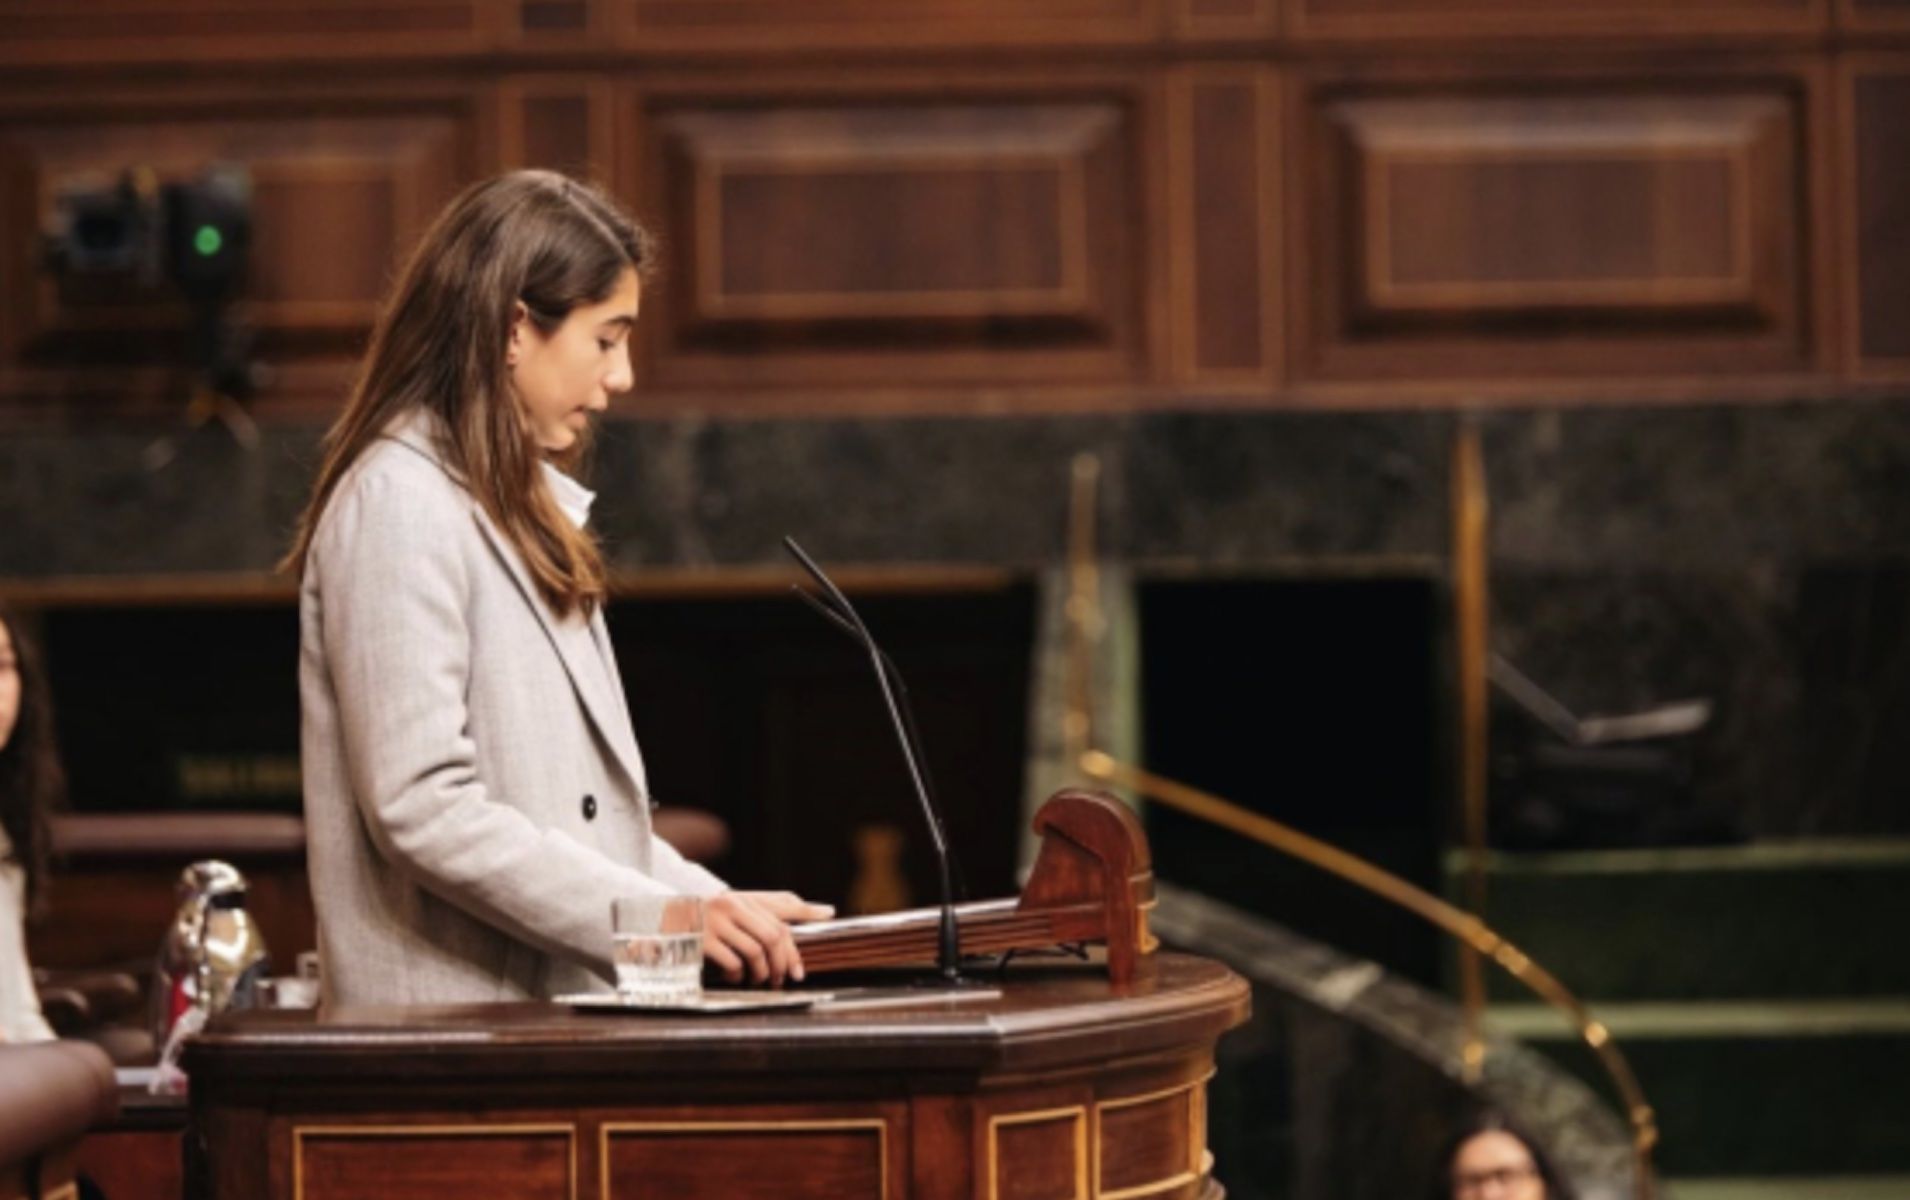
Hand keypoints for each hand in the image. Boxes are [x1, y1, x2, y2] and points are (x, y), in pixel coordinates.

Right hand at [703, 891, 835, 987]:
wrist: (661, 920)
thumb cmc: (708, 919)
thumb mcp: (738, 910)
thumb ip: (774, 911)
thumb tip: (825, 910)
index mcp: (742, 899)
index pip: (780, 917)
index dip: (798, 936)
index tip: (809, 953)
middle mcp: (730, 905)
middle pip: (772, 936)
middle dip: (781, 962)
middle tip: (781, 980)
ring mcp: (714, 921)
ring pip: (754, 951)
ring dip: (760, 972)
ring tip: (757, 980)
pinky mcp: (700, 939)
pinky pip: (732, 962)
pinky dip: (738, 975)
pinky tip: (734, 977)